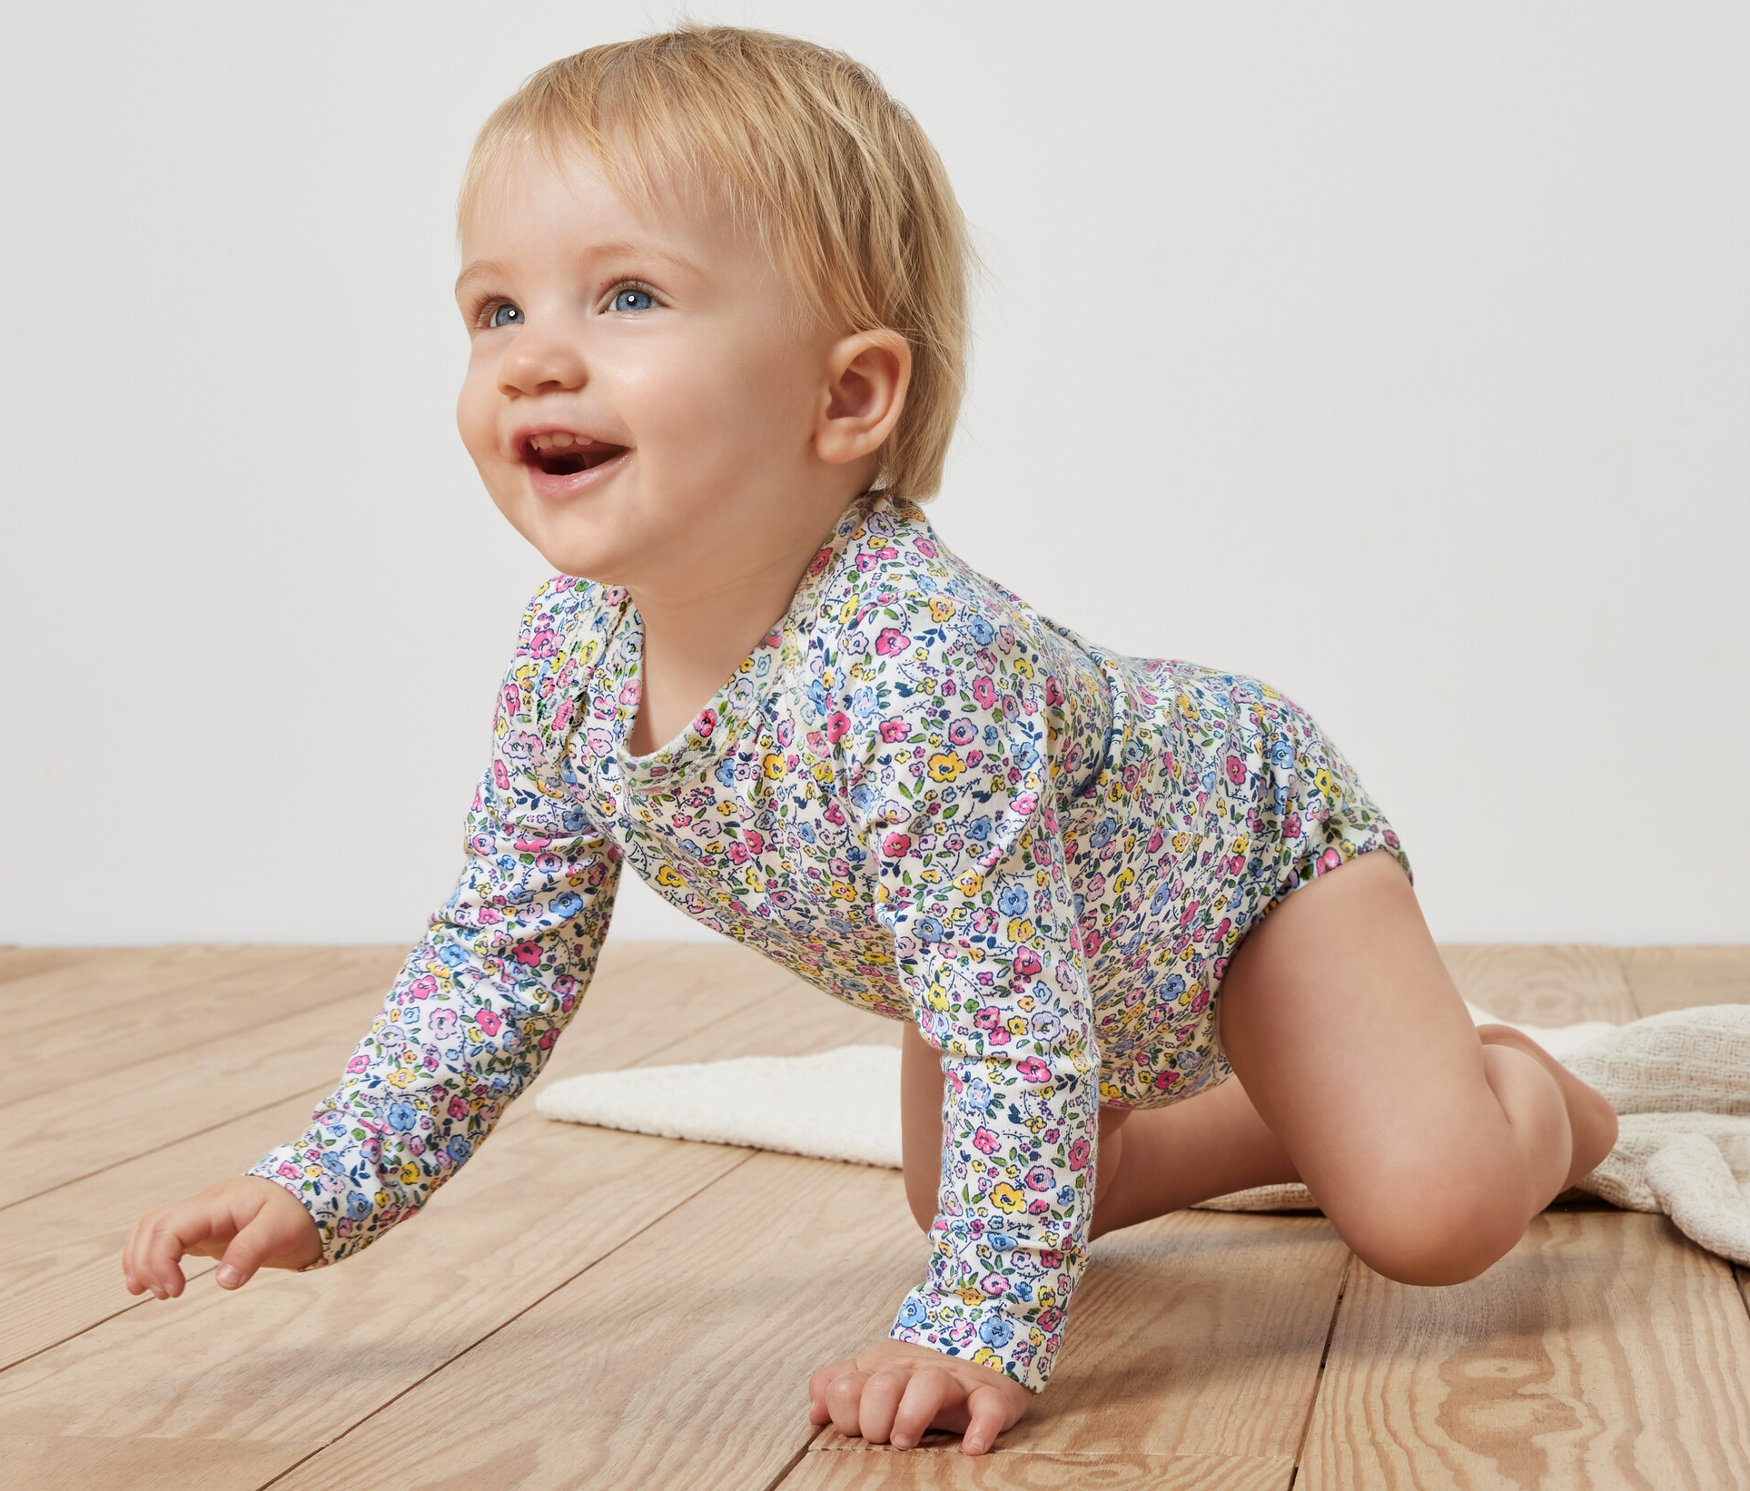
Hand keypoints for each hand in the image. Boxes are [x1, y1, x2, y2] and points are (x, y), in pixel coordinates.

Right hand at [123, 1175, 321, 1298]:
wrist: (312, 1198)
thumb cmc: (298, 1211)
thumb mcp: (282, 1230)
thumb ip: (251, 1252)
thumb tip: (223, 1282)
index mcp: (218, 1205)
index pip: (169, 1226)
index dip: (159, 1260)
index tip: (174, 1292)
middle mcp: (204, 1207)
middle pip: (152, 1225)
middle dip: (146, 1262)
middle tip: (166, 1295)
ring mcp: (202, 1217)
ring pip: (152, 1227)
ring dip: (141, 1257)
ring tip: (148, 1291)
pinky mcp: (205, 1229)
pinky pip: (165, 1236)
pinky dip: (151, 1255)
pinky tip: (150, 1281)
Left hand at [808, 1337, 1033, 1455]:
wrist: (983, 1348)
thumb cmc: (916, 1376)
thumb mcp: (872, 1373)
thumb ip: (837, 1385)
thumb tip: (814, 1412)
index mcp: (883, 1371)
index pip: (846, 1387)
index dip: (844, 1412)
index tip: (858, 1428)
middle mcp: (915, 1374)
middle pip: (884, 1385)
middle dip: (874, 1417)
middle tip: (885, 1438)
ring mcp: (954, 1384)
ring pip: (931, 1385)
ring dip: (912, 1414)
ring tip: (905, 1439)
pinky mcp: (990, 1397)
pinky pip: (989, 1408)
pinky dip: (982, 1427)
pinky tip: (972, 1448)